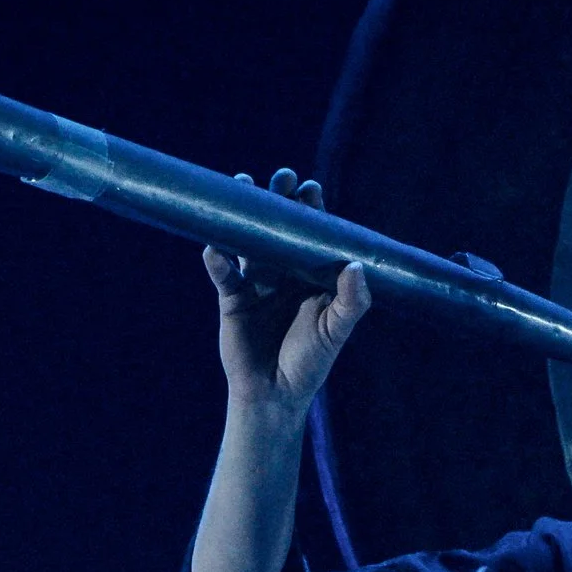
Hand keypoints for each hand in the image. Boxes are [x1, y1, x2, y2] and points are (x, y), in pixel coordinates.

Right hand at [204, 168, 371, 415]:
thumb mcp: (336, 331)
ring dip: (243, 214)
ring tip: (243, 185)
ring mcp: (257, 281)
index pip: (313, 233)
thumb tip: (357, 265)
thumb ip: (352, 302)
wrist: (275, 394)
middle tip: (281, 178)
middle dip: (278, 198)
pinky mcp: (232, 298)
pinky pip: (223, 273)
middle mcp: (284, 271)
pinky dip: (217, 260)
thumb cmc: (311, 362)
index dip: (312, 209)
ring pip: (247, 239)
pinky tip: (214, 246)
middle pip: (278, 226)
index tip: (310, 190)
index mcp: (313, 274)